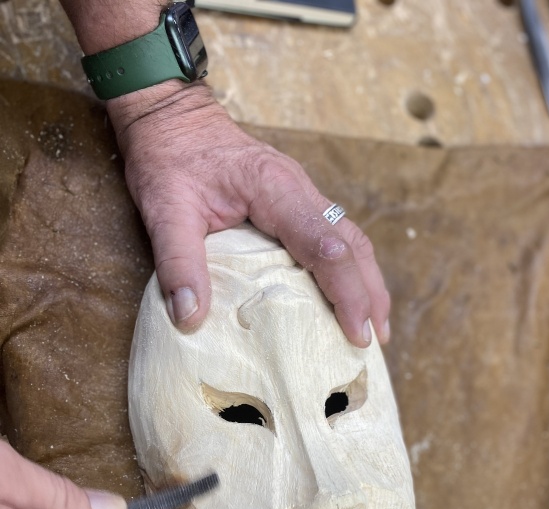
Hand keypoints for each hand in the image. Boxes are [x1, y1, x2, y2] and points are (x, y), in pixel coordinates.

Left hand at [107, 82, 390, 347]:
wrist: (170, 115)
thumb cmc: (168, 157)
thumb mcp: (163, 210)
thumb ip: (178, 264)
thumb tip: (190, 319)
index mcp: (276, 190)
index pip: (326, 247)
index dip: (347, 294)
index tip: (356, 334)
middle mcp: (300, 189)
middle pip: (353, 245)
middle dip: (369, 295)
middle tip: (373, 341)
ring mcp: (302, 193)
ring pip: (351, 239)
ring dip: (366, 283)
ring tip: (372, 326)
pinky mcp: (295, 201)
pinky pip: (334, 235)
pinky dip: (349, 269)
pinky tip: (347, 294)